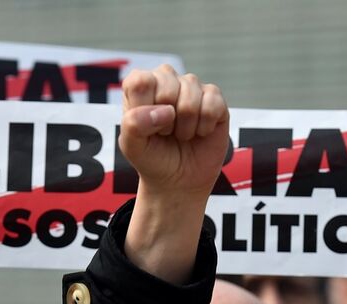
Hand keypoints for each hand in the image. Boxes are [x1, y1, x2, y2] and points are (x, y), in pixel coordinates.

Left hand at [119, 65, 228, 199]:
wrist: (178, 180)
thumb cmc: (151, 157)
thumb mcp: (131, 146)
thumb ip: (134, 124)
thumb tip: (166, 110)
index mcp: (139, 87)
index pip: (140, 81)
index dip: (144, 108)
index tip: (146, 126)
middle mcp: (165, 80)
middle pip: (167, 86)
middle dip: (165, 121)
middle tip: (165, 132)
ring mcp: (191, 87)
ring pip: (190, 98)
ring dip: (185, 127)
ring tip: (180, 134)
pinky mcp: (214, 98)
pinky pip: (212, 105)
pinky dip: (204, 127)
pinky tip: (198, 132)